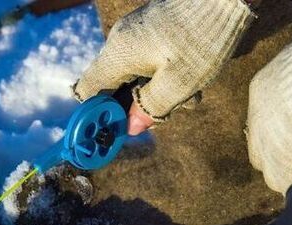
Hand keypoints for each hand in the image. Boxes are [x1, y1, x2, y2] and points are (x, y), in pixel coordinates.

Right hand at [73, 0, 254, 134]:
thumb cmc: (203, 38)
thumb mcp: (179, 83)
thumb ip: (150, 108)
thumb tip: (130, 127)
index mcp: (119, 54)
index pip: (87, 91)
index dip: (97, 114)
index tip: (116, 128)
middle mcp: (121, 41)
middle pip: (113, 86)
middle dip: (135, 106)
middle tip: (164, 113)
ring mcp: (136, 33)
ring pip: (133, 75)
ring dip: (156, 93)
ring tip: (187, 96)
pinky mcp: (152, 29)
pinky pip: (147, 61)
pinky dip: (164, 76)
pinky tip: (191, 81)